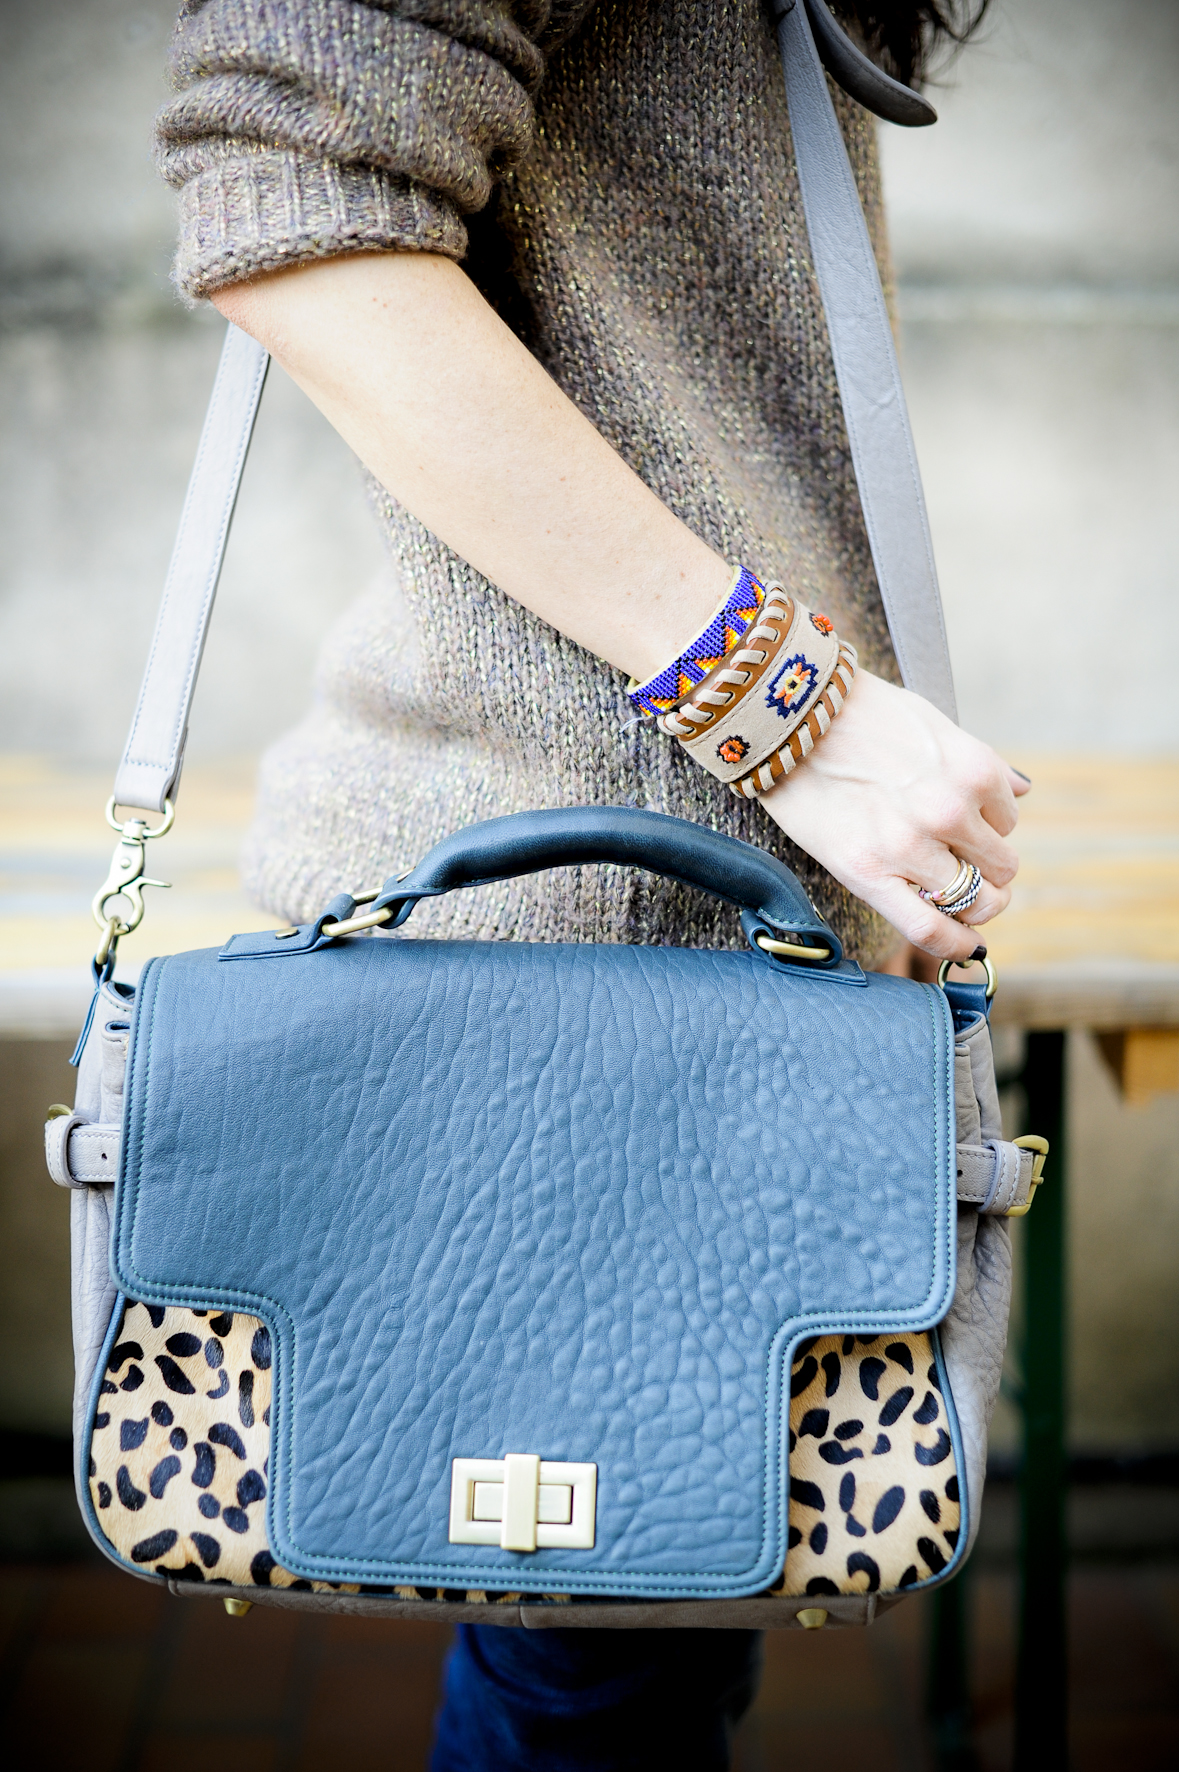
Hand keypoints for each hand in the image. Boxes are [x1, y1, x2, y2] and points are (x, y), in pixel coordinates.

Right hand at [759, 669, 1029, 961]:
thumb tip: (1021, 790)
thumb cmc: (858, 714)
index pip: (1009, 819)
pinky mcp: (869, 874)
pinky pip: (930, 928)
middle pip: (1000, 866)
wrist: (788, 718)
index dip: (990, 828)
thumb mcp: (932, 722)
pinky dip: (955, 945)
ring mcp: (910, 847)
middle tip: (962, 866)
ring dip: (974, 903)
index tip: (967, 830)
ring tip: (956, 897)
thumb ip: (977, 762)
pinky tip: (966, 946)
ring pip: (975, 900)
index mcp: (973, 770)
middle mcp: (951, 811)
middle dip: (986, 869)